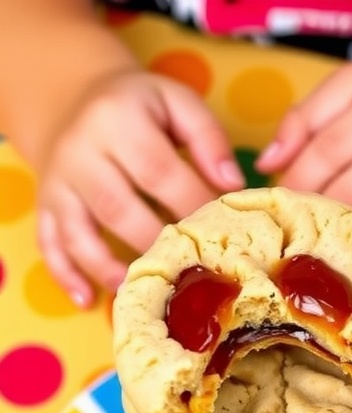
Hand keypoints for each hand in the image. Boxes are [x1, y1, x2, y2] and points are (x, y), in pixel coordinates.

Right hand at [37, 70, 243, 305]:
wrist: (74, 99)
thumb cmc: (139, 108)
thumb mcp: (175, 102)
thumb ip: (207, 136)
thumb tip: (233, 184)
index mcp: (118, 119)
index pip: (158, 170)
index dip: (190, 205)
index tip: (219, 234)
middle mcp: (81, 151)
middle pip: (117, 207)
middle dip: (153, 243)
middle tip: (186, 271)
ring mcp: (58, 183)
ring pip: (79, 233)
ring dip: (108, 268)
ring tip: (138, 289)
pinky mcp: (45, 206)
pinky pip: (50, 245)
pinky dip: (65, 275)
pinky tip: (88, 300)